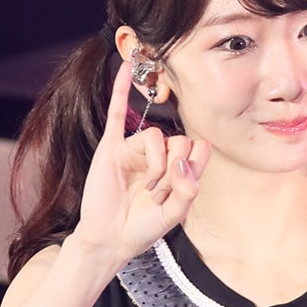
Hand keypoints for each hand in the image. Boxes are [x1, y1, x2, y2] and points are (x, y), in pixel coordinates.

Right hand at [70, 58, 210, 270]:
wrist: (109, 240)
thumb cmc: (140, 229)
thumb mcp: (173, 216)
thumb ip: (187, 190)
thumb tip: (184, 160)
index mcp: (176, 169)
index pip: (197, 148)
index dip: (194, 165)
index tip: (183, 188)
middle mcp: (158, 156)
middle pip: (179, 141)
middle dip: (173, 171)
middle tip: (159, 194)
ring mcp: (135, 150)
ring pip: (156, 136)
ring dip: (156, 166)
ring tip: (147, 189)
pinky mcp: (112, 148)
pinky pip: (116, 112)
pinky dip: (120, 89)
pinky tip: (126, 67)